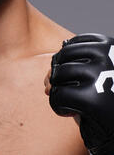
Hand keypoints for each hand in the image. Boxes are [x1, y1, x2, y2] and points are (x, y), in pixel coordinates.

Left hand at [47, 33, 113, 154]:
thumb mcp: (91, 75)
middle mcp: (108, 57)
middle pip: (62, 57)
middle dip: (58, 75)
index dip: (66, 61)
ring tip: (72, 102)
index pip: (71, 45)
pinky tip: (72, 112)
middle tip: (69, 91)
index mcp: (109, 47)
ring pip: (59, 75)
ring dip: (58, 90)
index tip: (75, 77)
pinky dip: (58, 106)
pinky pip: (59, 96)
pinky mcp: (93, 100)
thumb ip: (70, 65)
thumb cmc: (104, 100)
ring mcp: (101, 76)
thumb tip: (48, 76)